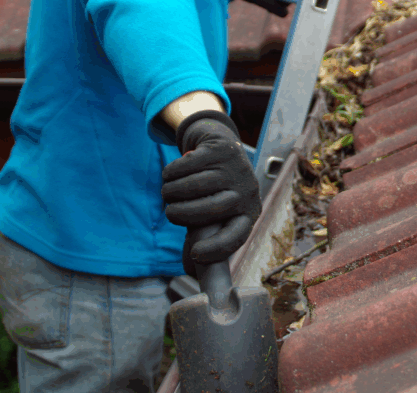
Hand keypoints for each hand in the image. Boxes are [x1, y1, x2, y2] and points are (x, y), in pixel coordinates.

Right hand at [161, 110, 260, 276]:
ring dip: (170, 192)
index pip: (236, 236)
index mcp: (248, 213)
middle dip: (180, 214)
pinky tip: (171, 174)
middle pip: (209, 210)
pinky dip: (170, 173)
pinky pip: (185, 166)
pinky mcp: (222, 150)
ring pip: (193, 187)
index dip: (217, 249)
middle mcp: (247, 192)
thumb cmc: (213, 189)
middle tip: (170, 213)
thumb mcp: (214, 213)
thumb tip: (190, 270)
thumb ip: (202, 237)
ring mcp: (236, 169)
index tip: (196, 255)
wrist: (220, 146)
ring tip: (168, 193)